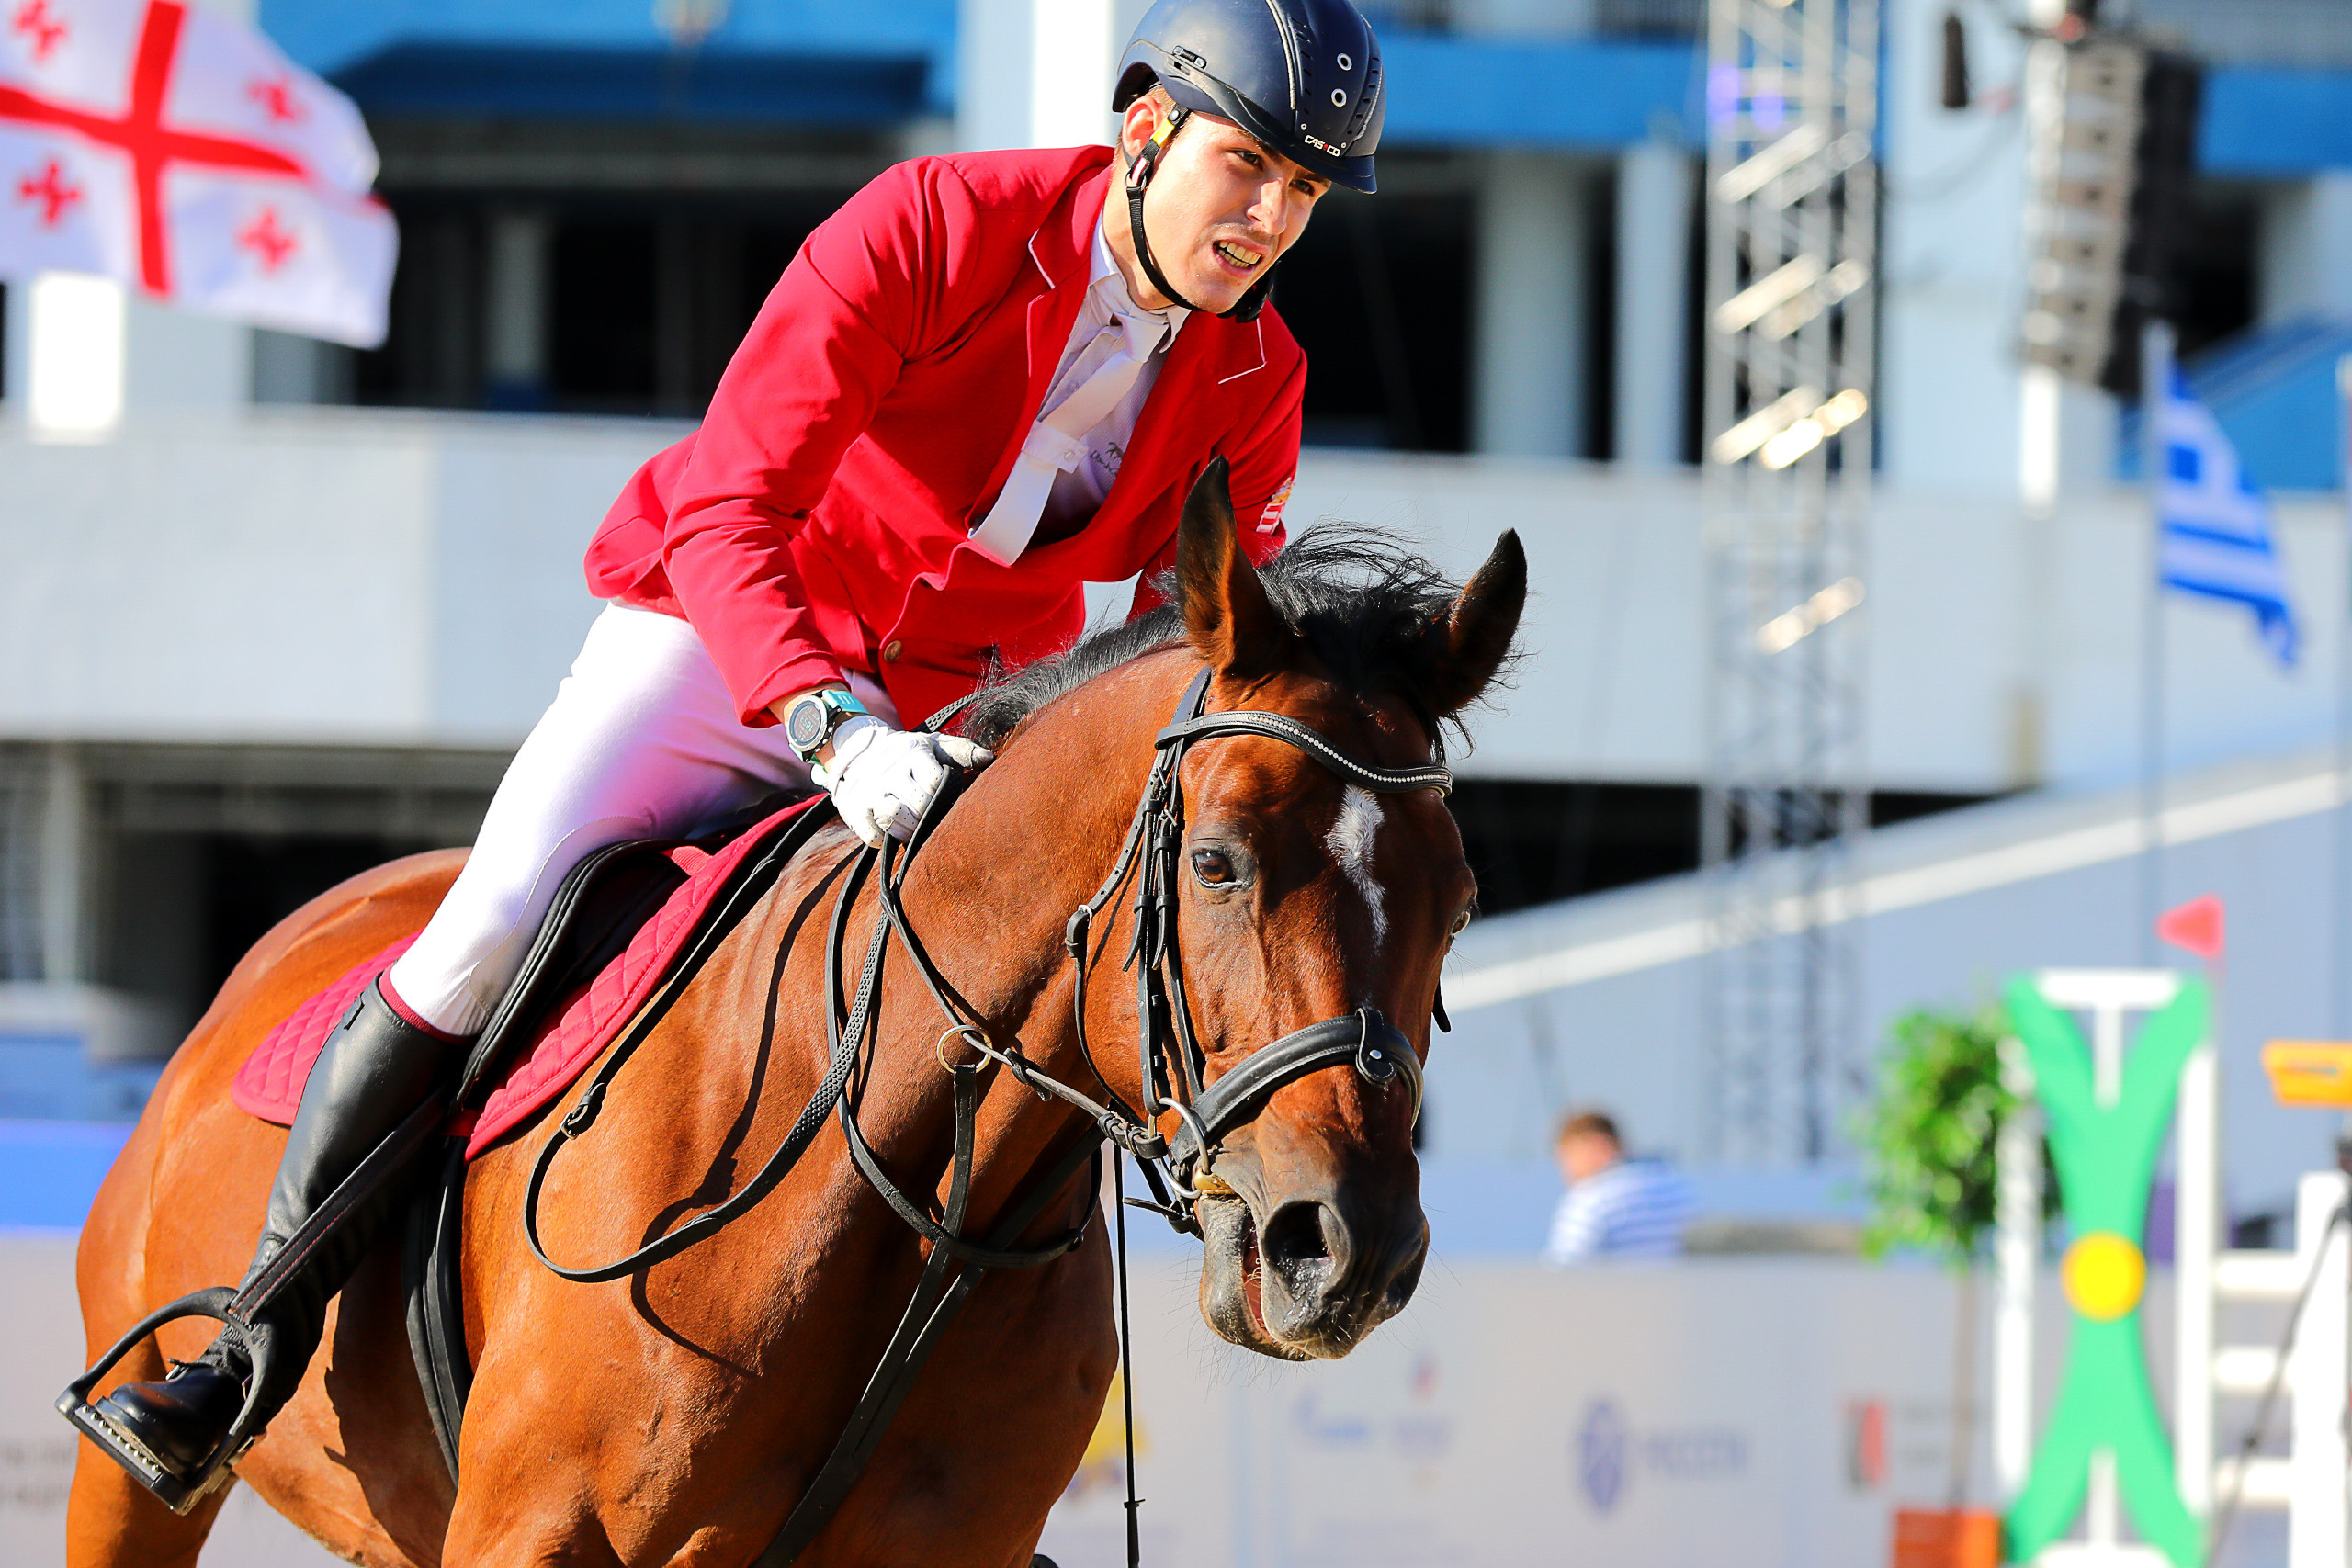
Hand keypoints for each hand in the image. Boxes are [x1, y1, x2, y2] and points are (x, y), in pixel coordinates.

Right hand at [818, 721, 992, 845]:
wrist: (858, 750)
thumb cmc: (908, 752)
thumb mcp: (934, 744)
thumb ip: (962, 750)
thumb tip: (989, 758)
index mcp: (913, 753)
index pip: (934, 782)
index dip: (943, 795)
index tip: (945, 799)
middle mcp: (889, 771)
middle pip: (917, 806)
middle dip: (929, 817)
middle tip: (934, 819)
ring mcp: (869, 791)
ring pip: (894, 820)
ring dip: (910, 831)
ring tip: (916, 828)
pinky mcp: (853, 809)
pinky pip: (873, 836)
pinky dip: (885, 840)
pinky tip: (893, 831)